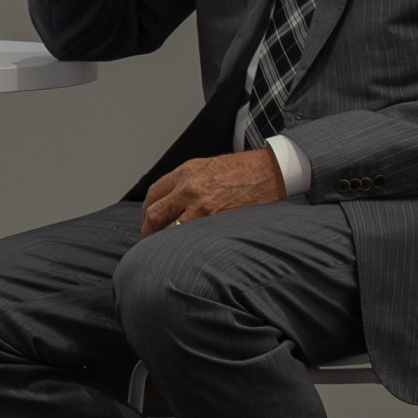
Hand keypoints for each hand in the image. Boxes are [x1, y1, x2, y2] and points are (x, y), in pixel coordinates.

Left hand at [141, 148, 286, 236]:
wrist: (270, 170)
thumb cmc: (243, 169)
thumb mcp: (208, 167)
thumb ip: (187, 182)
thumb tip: (172, 202)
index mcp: (185, 172)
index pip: (153, 193)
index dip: (147, 210)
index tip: (148, 220)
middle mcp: (188, 187)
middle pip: (154, 213)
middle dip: (148, 229)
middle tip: (150, 240)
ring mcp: (200, 204)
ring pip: (169, 228)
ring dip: (164, 240)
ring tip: (166, 250)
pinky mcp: (215, 218)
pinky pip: (190, 236)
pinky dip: (184, 244)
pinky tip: (186, 250)